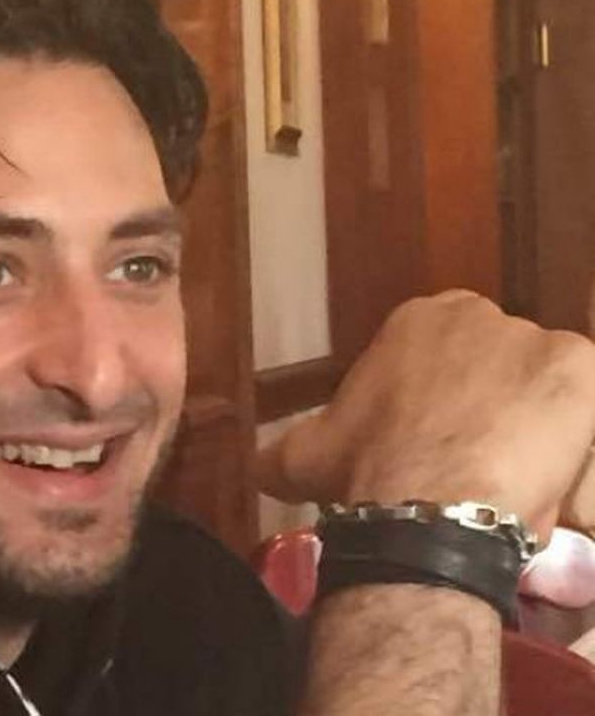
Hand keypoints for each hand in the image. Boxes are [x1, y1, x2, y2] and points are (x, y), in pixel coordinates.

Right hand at [257, 290, 594, 538]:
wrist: (420, 503)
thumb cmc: (361, 468)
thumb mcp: (304, 456)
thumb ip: (283, 450)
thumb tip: (256, 467)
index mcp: (418, 320)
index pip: (447, 354)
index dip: (446, 401)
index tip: (438, 440)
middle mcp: (480, 315)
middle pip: (500, 367)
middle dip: (493, 409)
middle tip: (477, 464)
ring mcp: (534, 339)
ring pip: (545, 394)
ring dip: (534, 431)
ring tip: (513, 484)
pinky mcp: (580, 371)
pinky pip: (586, 416)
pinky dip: (576, 450)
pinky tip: (552, 488)